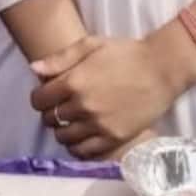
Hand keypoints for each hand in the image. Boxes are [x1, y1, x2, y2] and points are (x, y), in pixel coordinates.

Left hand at [28, 35, 189, 159]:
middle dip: (50, 113)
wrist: (162, 69)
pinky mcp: (114, 138)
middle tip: (59, 107)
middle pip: (50, 119)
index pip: (39, 99)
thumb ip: (61, 58)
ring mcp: (99, 125)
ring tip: (71, 122)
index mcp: (74, 82)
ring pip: (64, 137)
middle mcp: (83, 106)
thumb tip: (33, 69)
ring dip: (62, 130)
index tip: (46, 95)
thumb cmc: (126, 53)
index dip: (39, 97)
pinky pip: (84, 151)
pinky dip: (77, 146)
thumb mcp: (92, 45)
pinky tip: (81, 137)